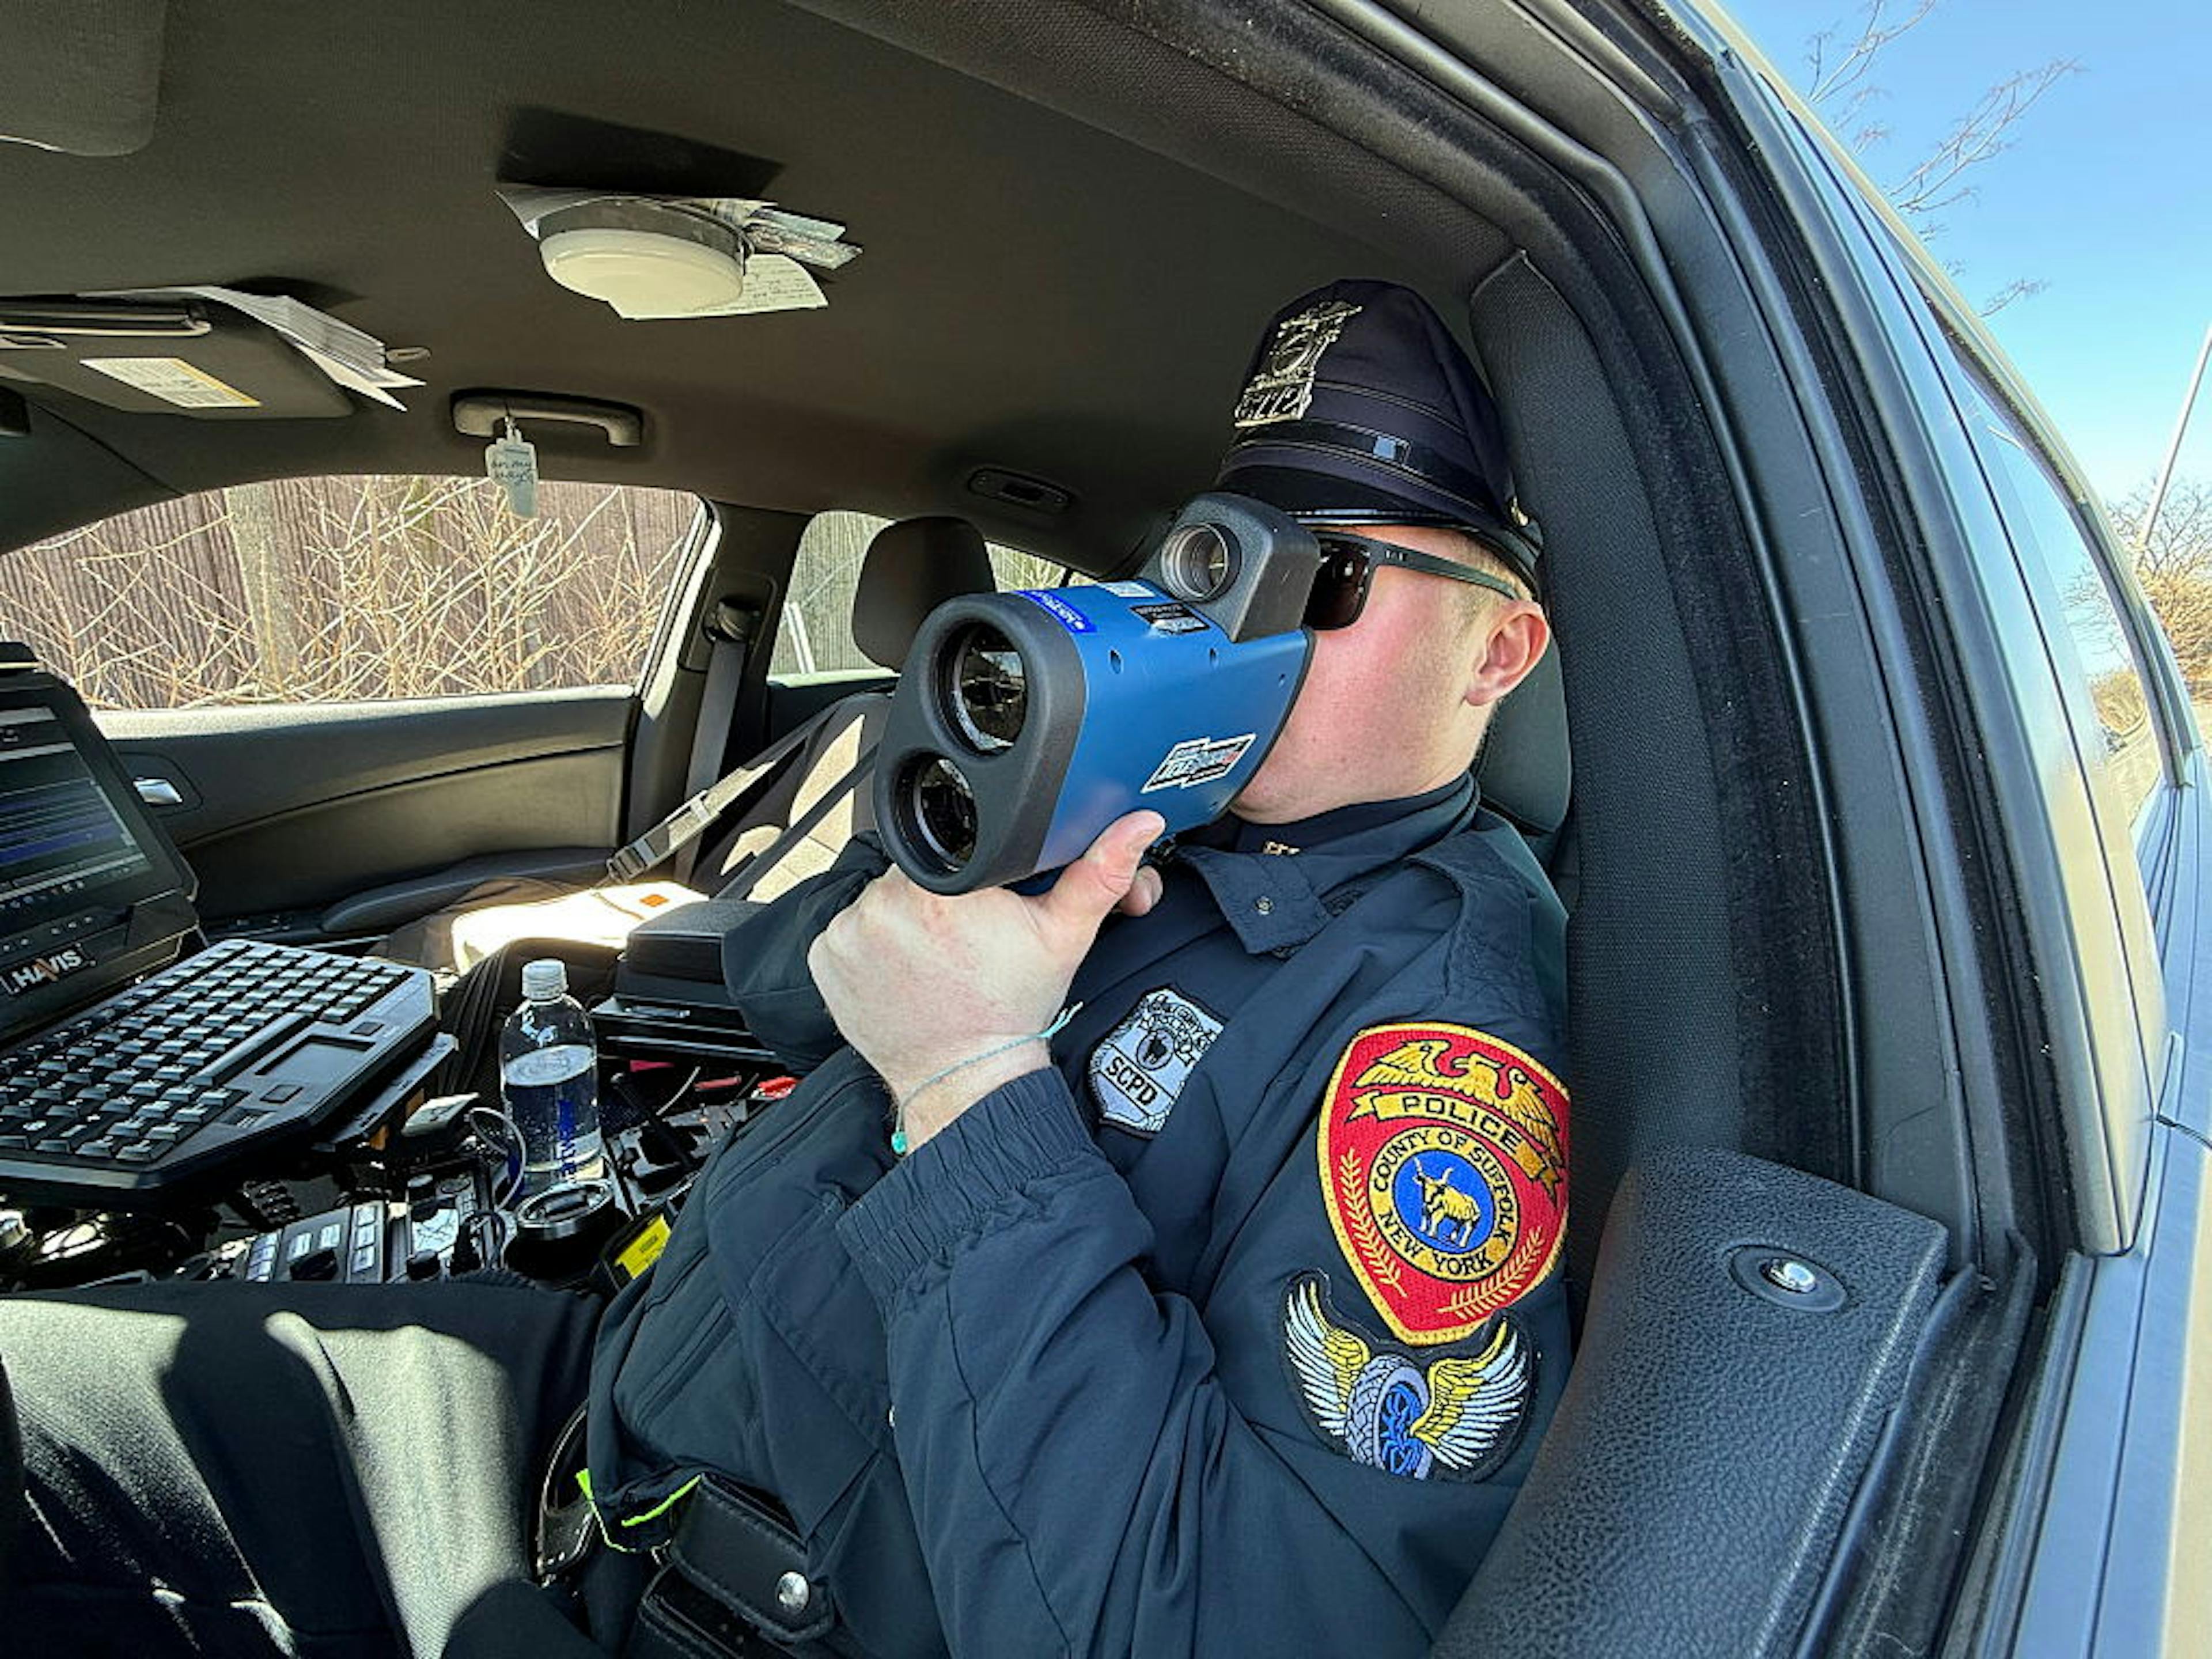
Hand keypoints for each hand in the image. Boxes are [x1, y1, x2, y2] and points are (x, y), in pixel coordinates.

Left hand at [808, 812, 1165, 1147]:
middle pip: (913, 868)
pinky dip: (870, 945)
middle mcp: (889, 903)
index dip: (969, 867)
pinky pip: (847, 930)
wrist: (966, 1077)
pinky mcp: (825, 957)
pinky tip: (902, 968)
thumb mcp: (1065, 936)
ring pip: (878, 898)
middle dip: (936, 892)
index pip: (951, 841)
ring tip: (934, 953)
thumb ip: (1099, 872)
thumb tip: (1136, 826)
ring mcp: (850, 931)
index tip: (980, 898)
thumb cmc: (1010, 1010)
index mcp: (948, 886)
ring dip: (901, 917)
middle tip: (962, 933)